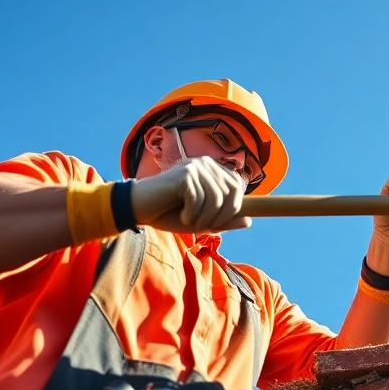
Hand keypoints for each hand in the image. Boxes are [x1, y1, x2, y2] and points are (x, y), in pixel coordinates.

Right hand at [130, 156, 251, 234]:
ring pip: (216, 201)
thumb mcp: (201, 221)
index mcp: (213, 171)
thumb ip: (224, 221)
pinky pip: (199, 201)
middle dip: (220, 217)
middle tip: (201, 225)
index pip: (237, 187)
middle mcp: (206, 164)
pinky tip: (181, 215)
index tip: (216, 223)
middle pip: (232, 195)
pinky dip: (191, 216)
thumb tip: (249, 221)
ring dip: (203, 219)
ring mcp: (195, 167)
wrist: (139, 208)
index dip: (233, 209)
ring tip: (188, 220)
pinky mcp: (184, 175)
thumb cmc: (169, 213)